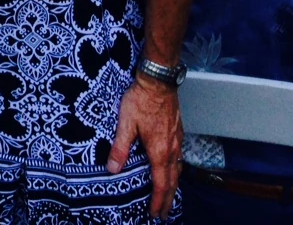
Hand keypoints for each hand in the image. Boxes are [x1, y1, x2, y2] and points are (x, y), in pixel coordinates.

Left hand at [107, 74, 182, 220]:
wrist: (158, 82)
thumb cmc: (141, 100)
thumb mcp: (125, 124)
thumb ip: (120, 147)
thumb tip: (113, 168)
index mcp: (159, 151)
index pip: (160, 183)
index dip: (158, 201)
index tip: (154, 214)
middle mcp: (172, 149)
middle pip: (172, 181)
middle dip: (167, 199)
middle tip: (163, 214)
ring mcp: (177, 140)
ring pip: (178, 170)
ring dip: (173, 186)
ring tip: (168, 196)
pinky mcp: (178, 131)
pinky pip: (179, 158)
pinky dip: (176, 171)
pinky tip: (172, 169)